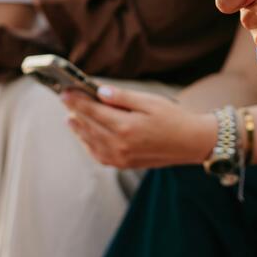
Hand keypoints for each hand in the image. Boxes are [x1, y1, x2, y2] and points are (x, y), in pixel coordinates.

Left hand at [62, 85, 216, 168]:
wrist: (191, 143)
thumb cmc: (173, 118)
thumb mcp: (149, 101)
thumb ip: (122, 98)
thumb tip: (100, 92)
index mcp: (126, 127)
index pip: (92, 111)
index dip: (76, 100)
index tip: (64, 91)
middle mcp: (120, 145)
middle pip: (88, 126)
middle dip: (75, 112)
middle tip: (65, 100)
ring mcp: (121, 158)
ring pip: (90, 142)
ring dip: (78, 129)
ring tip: (70, 117)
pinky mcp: (124, 165)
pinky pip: (99, 155)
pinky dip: (88, 144)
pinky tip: (85, 136)